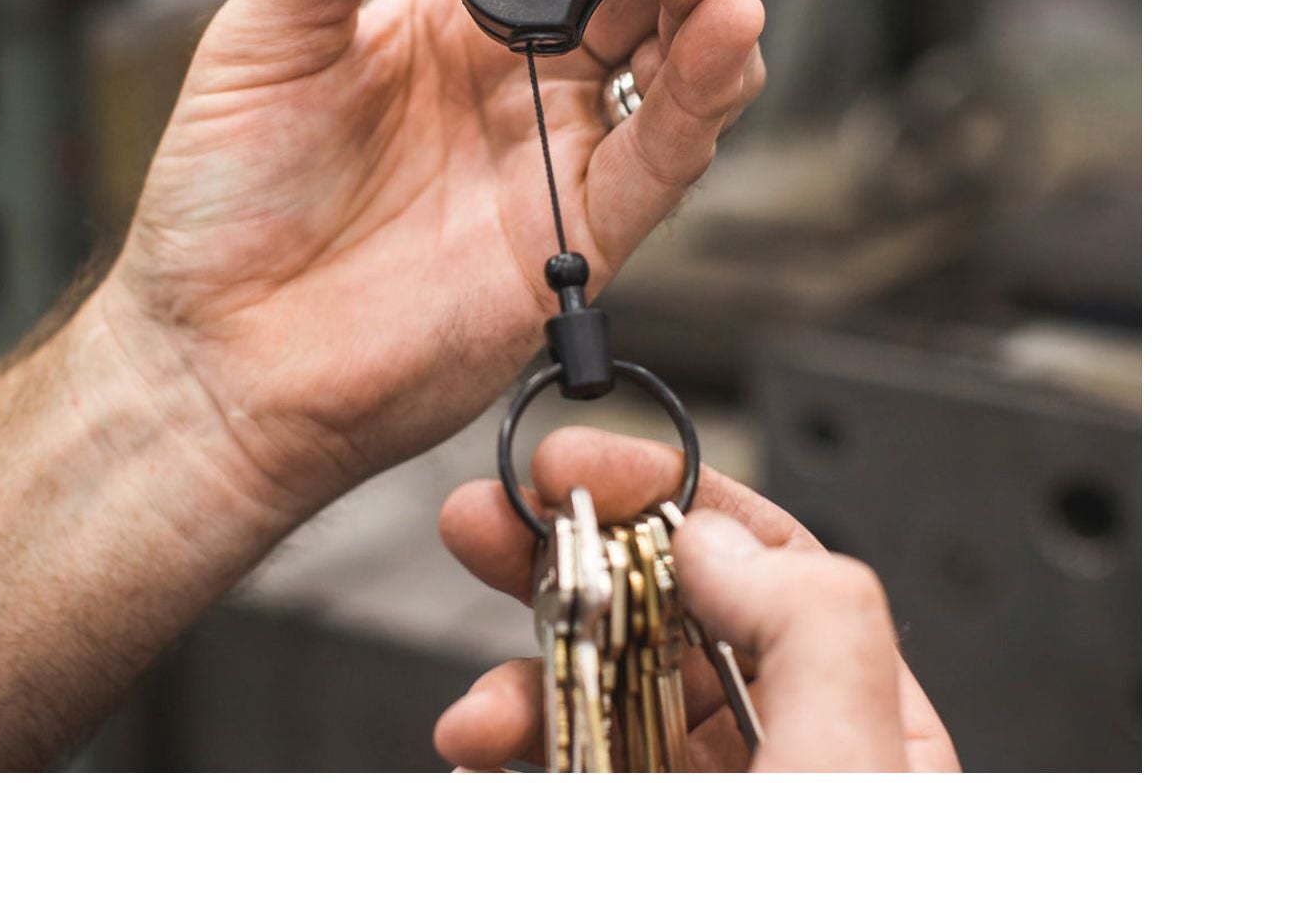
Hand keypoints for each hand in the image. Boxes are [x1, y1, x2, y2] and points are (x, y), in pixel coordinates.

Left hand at [101, 0, 766, 517]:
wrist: (222, 356)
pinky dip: (707, 96)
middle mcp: (526, 80)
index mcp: (460, 16)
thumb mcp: (268, 30)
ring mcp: (560, 156)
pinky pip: (666, 157)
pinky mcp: (581, 235)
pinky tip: (725, 30)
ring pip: (678, 61)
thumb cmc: (229, 204)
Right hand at [435, 427, 959, 771]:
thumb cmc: (823, 922)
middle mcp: (776, 750)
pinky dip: (501, 747)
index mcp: (863, 717)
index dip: (664, 492)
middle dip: (564, 557)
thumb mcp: (854, 768)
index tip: (578, 463)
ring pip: (592, 686)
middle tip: (489, 521)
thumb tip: (710, 535)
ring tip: (476, 707)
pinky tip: (478, 752)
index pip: (764, 556)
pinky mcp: (616, 820)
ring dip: (519, 673)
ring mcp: (694, 792)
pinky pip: (553, 759)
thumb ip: (810, 623)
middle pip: (657, 609)